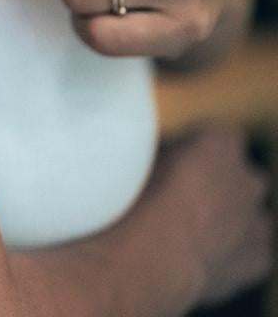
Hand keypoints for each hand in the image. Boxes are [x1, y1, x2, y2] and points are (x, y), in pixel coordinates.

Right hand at [148, 127, 271, 307]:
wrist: (151, 252)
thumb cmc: (137, 199)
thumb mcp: (138, 159)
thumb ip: (159, 154)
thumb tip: (157, 160)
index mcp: (220, 141)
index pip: (216, 137)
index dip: (193, 151)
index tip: (170, 164)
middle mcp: (248, 177)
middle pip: (241, 176)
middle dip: (218, 186)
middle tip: (182, 201)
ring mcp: (258, 219)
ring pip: (250, 215)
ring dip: (228, 220)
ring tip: (189, 233)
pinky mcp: (258, 257)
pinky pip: (249, 251)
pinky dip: (231, 254)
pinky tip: (199, 258)